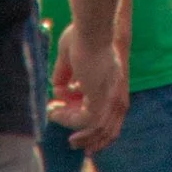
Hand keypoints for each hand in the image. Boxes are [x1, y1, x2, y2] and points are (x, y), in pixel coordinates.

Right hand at [52, 16, 129, 152]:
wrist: (91, 30)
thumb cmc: (83, 36)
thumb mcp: (72, 58)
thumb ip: (66, 75)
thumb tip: (58, 90)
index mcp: (116, 84)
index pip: (112, 114)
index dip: (92, 120)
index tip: (68, 115)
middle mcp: (117, 94)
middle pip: (108, 128)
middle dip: (89, 137)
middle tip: (71, 141)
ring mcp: (110, 99)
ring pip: (96, 128)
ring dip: (75, 129)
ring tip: (56, 119)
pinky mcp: (100, 101)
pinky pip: (83, 120)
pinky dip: (67, 119)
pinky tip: (54, 111)